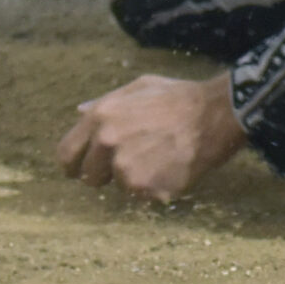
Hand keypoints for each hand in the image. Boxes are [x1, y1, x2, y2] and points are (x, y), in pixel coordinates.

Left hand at [56, 73, 246, 201]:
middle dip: (106, 173)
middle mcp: (108, 144)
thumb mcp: (140, 87)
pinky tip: (175, 166)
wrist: (218, 113)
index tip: (81, 169)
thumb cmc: (180, 97)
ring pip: (121, 186)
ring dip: (137, 178)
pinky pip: (145, 195)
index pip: (66, 154)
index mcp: (102, 118)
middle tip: (135, 160)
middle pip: (90, 178)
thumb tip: (80, 112)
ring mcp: (127, 169)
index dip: (73, 164)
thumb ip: (106, 102)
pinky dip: (158, 186)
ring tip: (163, 156)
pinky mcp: (148, 189)